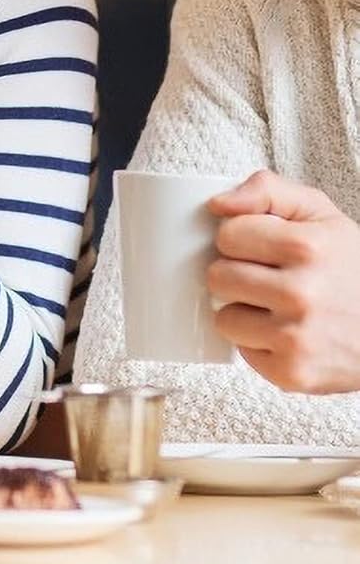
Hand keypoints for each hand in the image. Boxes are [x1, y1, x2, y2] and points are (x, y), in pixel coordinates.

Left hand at [206, 170, 359, 394]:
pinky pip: (241, 352)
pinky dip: (259, 344)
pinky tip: (288, 335)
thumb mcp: (319, 214)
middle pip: (217, 276)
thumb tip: (217, 203)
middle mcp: (301, 293)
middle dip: (237, 275)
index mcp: (306, 247)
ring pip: (223, 317)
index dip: (242, 240)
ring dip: (244, 313)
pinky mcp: (292, 373)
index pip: (227, 235)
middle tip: (269, 279)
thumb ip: (267, 190)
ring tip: (278, 309)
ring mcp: (296, 337)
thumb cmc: (352, 269)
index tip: (263, 248)